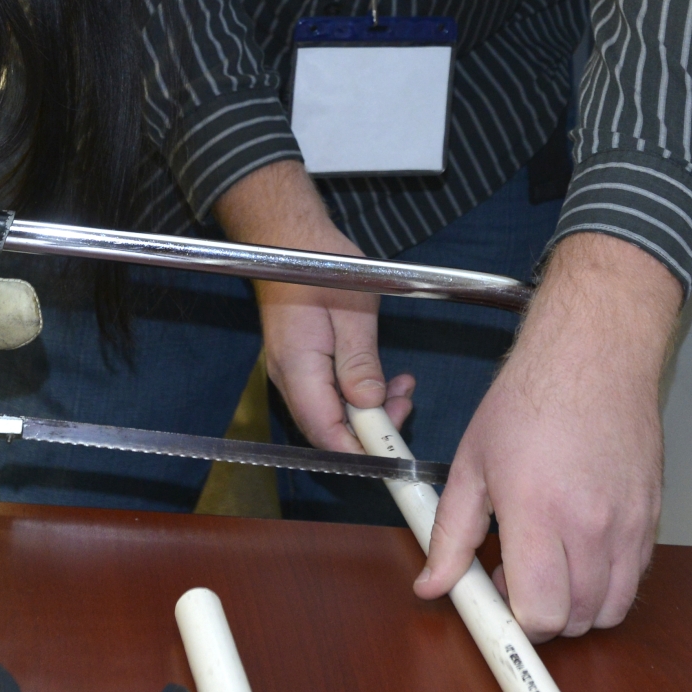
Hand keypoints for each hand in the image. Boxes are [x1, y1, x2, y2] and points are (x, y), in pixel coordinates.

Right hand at [213, 161, 415, 449]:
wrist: (286, 240)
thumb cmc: (319, 265)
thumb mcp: (352, 310)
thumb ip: (360, 361)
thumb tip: (370, 404)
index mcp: (297, 366)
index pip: (325, 431)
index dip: (360, 450)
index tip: (395, 451)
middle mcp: (289, 378)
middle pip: (328, 430)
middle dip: (370, 430)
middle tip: (406, 405)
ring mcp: (294, 373)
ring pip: (332, 415)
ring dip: (370, 411)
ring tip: (402, 388)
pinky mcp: (303, 366)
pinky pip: (331, 395)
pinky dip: (360, 395)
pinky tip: (385, 379)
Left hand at [414, 233, 678, 638]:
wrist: (594, 354)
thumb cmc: (530, 398)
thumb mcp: (471, 463)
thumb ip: (450, 532)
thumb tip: (433, 584)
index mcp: (538, 512)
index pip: (541, 613)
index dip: (518, 622)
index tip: (502, 605)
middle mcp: (591, 525)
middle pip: (577, 620)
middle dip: (545, 616)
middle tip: (520, 579)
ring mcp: (629, 522)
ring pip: (612, 607)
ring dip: (581, 605)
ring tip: (553, 567)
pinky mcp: (652, 514)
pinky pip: (636, 576)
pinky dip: (610, 580)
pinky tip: (583, 547)